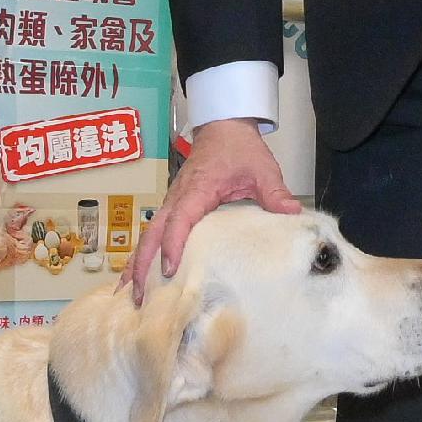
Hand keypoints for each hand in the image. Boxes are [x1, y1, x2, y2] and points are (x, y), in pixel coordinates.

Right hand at [137, 117, 298, 287]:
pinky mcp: (174, 206)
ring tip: (131, 294)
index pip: (179, 220)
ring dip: (137, 262)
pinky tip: (140, 275)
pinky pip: (154, 231)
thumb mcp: (262, 169)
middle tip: (138, 294)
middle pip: (152, 232)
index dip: (172, 245)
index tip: (168, 269)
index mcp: (197, 190)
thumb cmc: (239, 147)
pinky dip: (144, 253)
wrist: (224, 127)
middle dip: (142, 263)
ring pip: (148, 234)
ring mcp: (172, 202)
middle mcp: (178, 197)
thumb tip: (290, 213)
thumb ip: (275, 193)